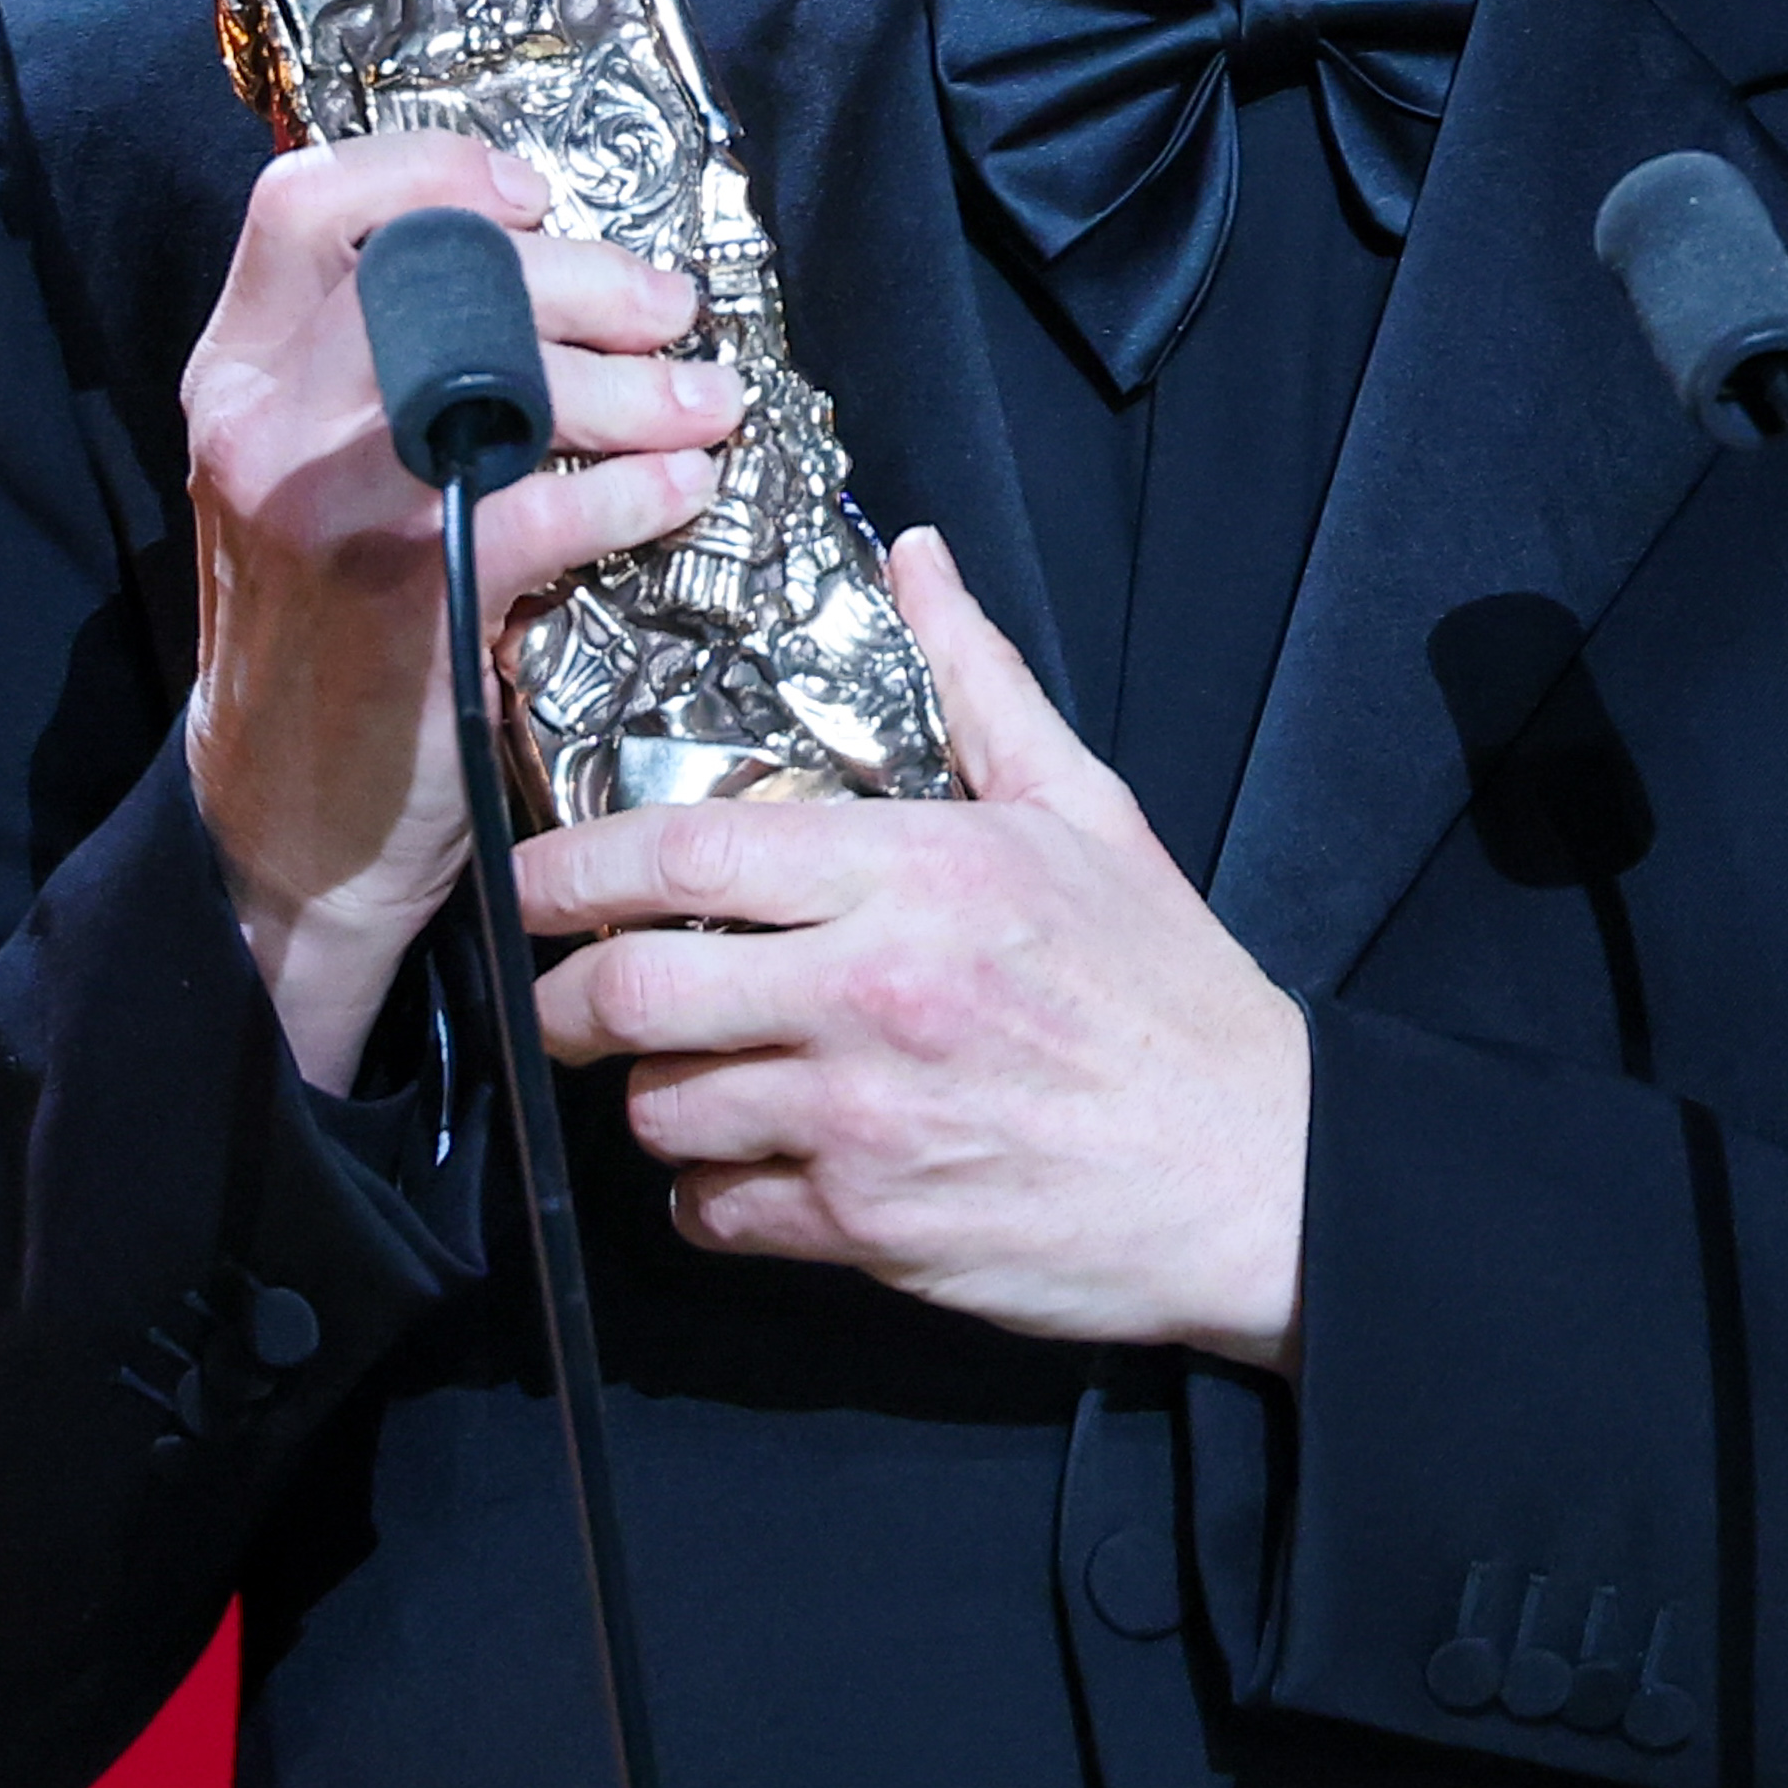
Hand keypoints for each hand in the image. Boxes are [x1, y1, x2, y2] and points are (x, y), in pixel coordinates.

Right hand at [180, 131, 745, 1086]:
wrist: (292, 829)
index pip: (307, 198)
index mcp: (236, 370)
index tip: (534, 196)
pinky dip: (638, 489)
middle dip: (586, 279)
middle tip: (672, 310)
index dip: (433, 172)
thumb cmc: (329, 640)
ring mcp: (321, 501)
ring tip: (709, 405)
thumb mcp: (310, 476)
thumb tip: (550, 277)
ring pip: (499, 374)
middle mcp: (260, 417)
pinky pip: (549, 504)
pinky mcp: (403, 593)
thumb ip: (379, 371)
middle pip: (437, 269)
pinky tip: (682, 492)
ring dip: (635, 385)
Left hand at [523, 529, 1311, 1372]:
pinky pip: (717, 1214)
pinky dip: (708, 1194)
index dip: (571, 867)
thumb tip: (912, 557)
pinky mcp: (871, 1230)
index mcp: (921, 872)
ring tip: (687, 1076)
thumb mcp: (1085, 811)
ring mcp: (865, 1121)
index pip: (687, 855)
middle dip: (563, 1001)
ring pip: (665, 1110)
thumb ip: (978, 682)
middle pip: (635, 994)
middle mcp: (874, 993)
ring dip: (652, 1096)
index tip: (529, 878)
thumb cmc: (1168, 991)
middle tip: (559, 997)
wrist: (1258, 1176)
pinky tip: (747, 1165)